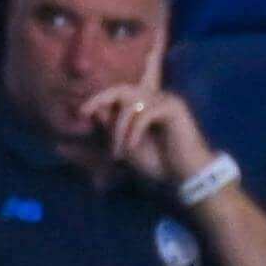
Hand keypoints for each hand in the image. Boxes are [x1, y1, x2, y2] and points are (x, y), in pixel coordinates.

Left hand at [82, 84, 212, 188]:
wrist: (184, 178)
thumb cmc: (158, 164)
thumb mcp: (125, 146)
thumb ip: (111, 129)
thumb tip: (92, 112)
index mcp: (144, 105)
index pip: (117, 93)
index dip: (98, 98)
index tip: (81, 112)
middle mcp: (155, 98)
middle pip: (122, 88)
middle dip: (100, 99)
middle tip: (85, 113)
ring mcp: (166, 100)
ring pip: (130, 102)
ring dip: (119, 127)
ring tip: (118, 151)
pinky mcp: (174, 107)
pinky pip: (144, 113)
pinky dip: (134, 131)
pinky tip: (132, 147)